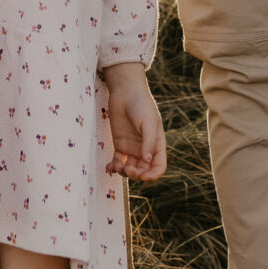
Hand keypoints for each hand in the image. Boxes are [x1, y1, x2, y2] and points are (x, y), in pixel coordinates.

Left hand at [102, 61, 165, 181]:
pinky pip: (118, 161)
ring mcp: (132, 148)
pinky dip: (114, 167)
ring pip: (129, 168)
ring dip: (124, 172)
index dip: (153, 175)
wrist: (125, 91)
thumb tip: (147, 161)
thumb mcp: (148, 122)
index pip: (158, 166)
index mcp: (157, 144)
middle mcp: (145, 148)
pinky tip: (109, 168)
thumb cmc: (141, 104)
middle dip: (136, 174)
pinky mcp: (120, 144)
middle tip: (127, 169)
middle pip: (143, 170)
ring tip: (117, 167)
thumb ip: (149, 141)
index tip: (143, 177)